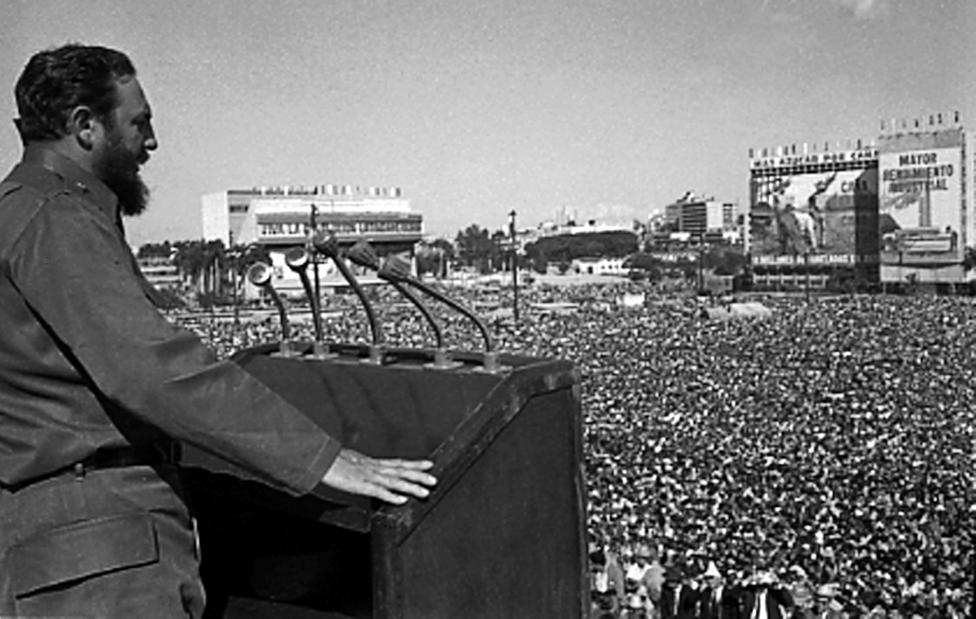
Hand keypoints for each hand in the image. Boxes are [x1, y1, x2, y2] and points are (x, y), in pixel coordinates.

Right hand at [321, 448, 436, 504]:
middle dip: (419, 475)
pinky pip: (378, 492)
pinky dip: (391, 496)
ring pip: (394, 482)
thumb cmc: (334, 461)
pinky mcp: (361, 486)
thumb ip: (363, 466)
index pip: (399, 463)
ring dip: (411, 487)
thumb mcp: (353, 461)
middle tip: (434, 480)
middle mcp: (375, 468)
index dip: (414, 464)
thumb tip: (367, 468)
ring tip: (425, 492)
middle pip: (401, 471)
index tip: (429, 464)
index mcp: (374, 463)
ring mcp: (369, 477)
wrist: (321, 460)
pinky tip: (402, 500)